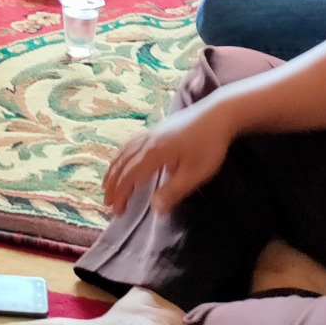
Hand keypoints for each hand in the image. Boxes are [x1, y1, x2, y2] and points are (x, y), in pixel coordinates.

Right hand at [101, 98, 238, 215]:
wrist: (218, 113)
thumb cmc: (208, 145)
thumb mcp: (194, 173)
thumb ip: (173, 191)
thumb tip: (154, 209)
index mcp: (154, 153)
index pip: (129, 176)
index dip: (121, 194)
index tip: (116, 211)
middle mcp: (146, 142)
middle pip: (122, 164)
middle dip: (112, 184)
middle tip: (107, 203)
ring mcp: (150, 133)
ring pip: (123, 152)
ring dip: (113, 169)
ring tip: (108, 184)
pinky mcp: (156, 128)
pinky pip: (130, 143)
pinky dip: (120, 154)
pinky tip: (123, 157)